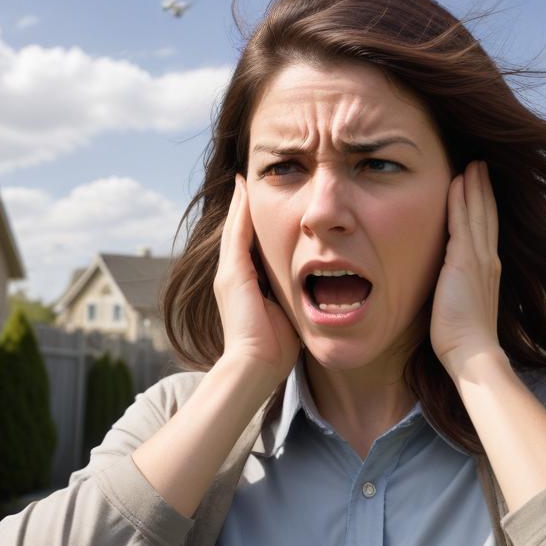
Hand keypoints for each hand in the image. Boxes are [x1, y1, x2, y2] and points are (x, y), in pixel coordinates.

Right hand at [214, 174, 300, 385]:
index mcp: (245, 285)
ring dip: (241, 203)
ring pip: (236, 228)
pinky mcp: (232, 275)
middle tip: (248, 179)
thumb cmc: (275, 350)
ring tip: (246, 178)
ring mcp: (229, 274)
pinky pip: (237, 234)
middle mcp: (232, 275)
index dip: (256, 222)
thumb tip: (316, 291)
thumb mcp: (286, 314)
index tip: (265, 200)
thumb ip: (293, 298)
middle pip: (239, 231)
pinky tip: (245, 191)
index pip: (251, 245)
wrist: (255, 367)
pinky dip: (240, 212)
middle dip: (245, 207)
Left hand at [430, 160, 504, 380]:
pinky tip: (457, 181)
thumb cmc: (463, 340)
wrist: (472, 352)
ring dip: (474, 186)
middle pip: (487, 215)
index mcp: (488, 271)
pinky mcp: (465, 260)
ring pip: (477, 212)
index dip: (484, 206)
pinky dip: (461, 199)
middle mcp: (488, 260)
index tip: (480, 186)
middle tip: (481, 165)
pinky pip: (462, 221)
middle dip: (484, 188)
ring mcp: (479, 258)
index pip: (486, 230)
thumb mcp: (463, 307)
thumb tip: (447, 287)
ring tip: (473, 164)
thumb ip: (458, 290)